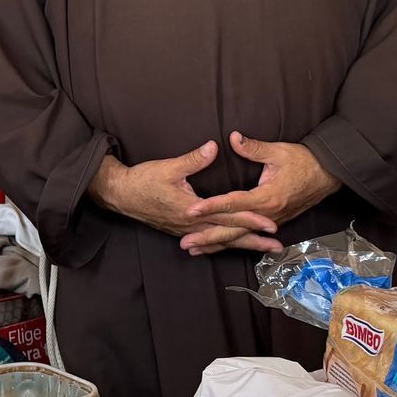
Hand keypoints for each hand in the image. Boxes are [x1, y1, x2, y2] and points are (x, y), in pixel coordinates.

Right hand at [90, 143, 278, 243]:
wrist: (120, 194)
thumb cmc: (143, 180)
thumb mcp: (168, 167)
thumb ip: (194, 159)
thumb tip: (214, 147)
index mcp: (192, 210)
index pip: (228, 216)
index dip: (251, 219)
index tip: (271, 224)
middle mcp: (191, 225)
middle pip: (229, 235)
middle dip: (254, 240)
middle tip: (277, 246)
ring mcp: (186, 230)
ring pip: (219, 241)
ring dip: (241, 245)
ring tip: (261, 249)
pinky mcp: (180, 230)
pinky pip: (207, 241)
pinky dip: (221, 246)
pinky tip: (229, 248)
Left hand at [179, 133, 338, 254]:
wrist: (328, 175)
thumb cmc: (304, 161)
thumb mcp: (279, 151)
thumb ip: (254, 147)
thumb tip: (233, 138)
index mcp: (267, 197)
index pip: (233, 203)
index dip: (211, 207)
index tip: (191, 210)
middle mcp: (268, 215)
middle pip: (233, 229)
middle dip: (208, 237)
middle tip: (185, 243)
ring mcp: (271, 222)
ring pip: (240, 237)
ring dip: (216, 244)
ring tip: (193, 251)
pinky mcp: (273, 223)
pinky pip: (248, 237)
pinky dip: (231, 243)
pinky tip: (216, 248)